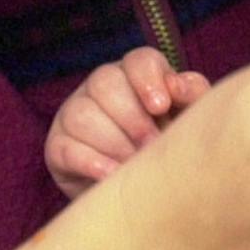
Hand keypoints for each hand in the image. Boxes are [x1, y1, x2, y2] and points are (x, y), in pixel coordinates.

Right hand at [45, 47, 210, 196]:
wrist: (141, 189)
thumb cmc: (168, 143)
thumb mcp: (188, 117)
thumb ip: (191, 94)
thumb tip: (176, 85)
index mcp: (136, 74)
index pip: (138, 60)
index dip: (148, 79)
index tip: (161, 107)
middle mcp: (101, 86)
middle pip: (105, 82)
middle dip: (132, 117)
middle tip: (152, 144)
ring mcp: (74, 113)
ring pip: (82, 113)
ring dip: (113, 142)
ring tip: (133, 164)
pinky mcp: (58, 146)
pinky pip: (66, 147)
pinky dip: (91, 162)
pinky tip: (111, 175)